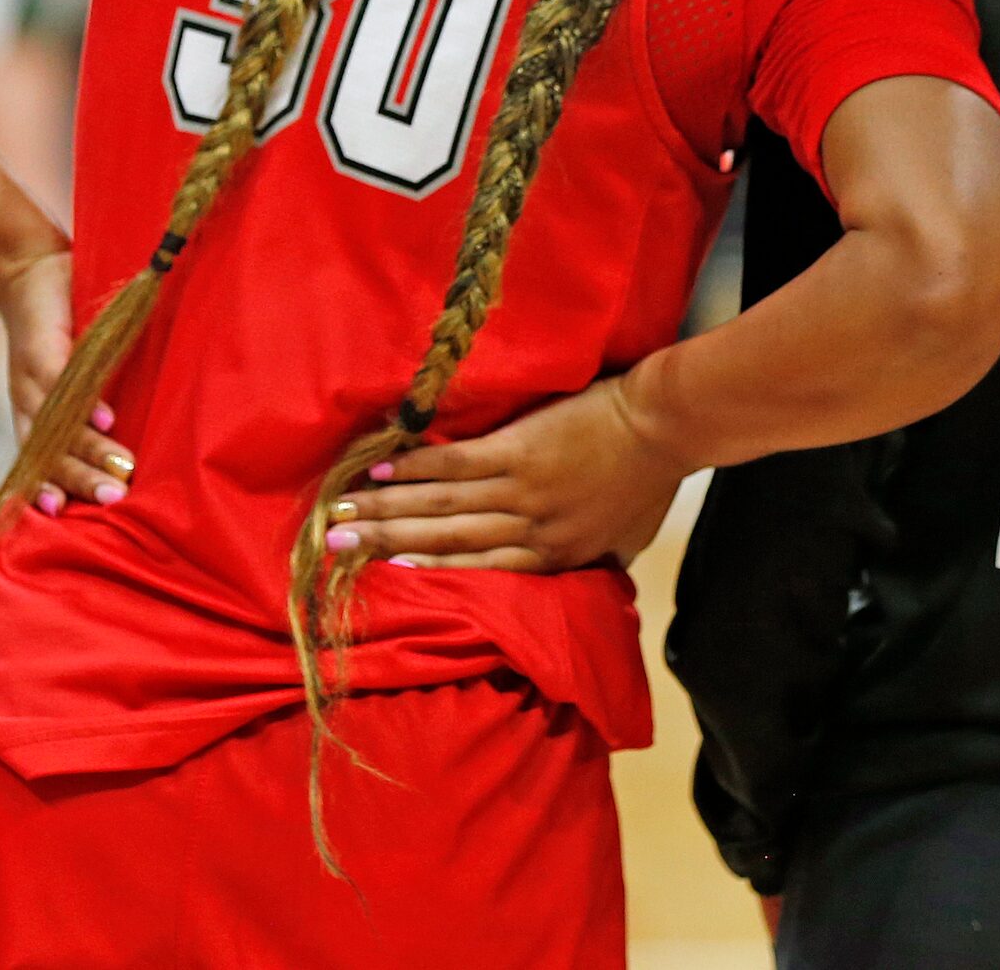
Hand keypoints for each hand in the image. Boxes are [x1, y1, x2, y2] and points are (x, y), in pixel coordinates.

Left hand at [0, 245, 133, 513]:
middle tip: (116, 500)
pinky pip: (60, 381)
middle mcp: (29, 403)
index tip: (67, 515)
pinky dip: (83, 403)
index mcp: (36, 414)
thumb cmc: (61, 325)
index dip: (52, 488)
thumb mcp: (76, 369)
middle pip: (48, 453)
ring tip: (122, 468)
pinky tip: (107, 421)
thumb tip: (136, 434)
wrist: (28, 269)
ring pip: (56, 424)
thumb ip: (93, 400)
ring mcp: (31, 377)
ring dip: (89, 449)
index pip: (39, 463)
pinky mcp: (40, 346)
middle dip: (81, 480)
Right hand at [325, 379, 696, 572]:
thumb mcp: (621, 541)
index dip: (424, 571)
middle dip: (385, 544)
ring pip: (441, 507)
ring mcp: (521, 491)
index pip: (477, 570)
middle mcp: (529, 531)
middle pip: (445, 542)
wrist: (666, 428)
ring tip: (342, 513)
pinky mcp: (518, 451)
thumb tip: (556, 570)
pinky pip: (456, 465)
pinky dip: (417, 469)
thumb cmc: (649, 481)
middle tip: (333, 549)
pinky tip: (382, 472)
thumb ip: (583, 559)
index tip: (381, 573)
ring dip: (387, 511)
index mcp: (553, 558)